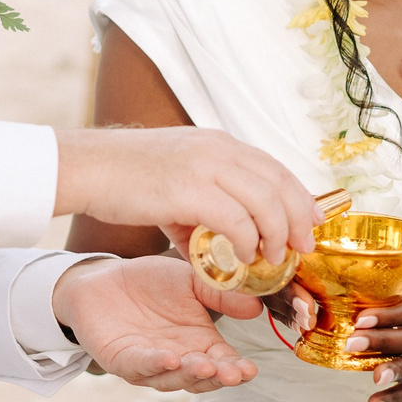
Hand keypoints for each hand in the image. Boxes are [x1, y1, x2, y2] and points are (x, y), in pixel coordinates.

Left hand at [52, 256, 262, 393]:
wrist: (105, 277)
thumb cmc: (151, 282)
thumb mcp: (191, 282)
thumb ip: (220, 294)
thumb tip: (256, 306)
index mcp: (200, 344)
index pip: (223, 364)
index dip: (237, 369)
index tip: (250, 369)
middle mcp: (178, 360)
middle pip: (201, 378)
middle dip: (218, 377)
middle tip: (233, 374)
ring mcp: (149, 365)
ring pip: (172, 379)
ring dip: (190, 374)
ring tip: (207, 366)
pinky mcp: (122, 360)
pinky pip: (140, 366)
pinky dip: (155, 364)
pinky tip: (170, 359)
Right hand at [55, 127, 318, 270]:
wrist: (88, 167)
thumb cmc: (126, 177)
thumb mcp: (176, 183)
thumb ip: (203, 210)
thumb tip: (222, 245)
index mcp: (218, 143)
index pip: (274, 167)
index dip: (300, 195)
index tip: (313, 221)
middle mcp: (218, 149)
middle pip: (279, 182)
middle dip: (299, 217)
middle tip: (304, 246)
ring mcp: (205, 167)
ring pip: (264, 201)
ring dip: (276, 233)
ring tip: (274, 258)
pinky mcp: (189, 190)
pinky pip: (235, 219)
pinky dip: (247, 240)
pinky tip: (245, 257)